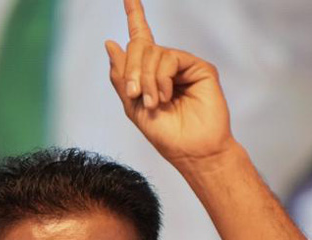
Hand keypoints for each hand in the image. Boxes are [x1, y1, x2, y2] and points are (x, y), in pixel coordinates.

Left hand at [104, 0, 233, 165]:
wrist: (192, 152)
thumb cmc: (166, 135)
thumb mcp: (133, 106)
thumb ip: (121, 77)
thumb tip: (110, 43)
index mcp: (151, 73)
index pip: (141, 38)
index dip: (135, 15)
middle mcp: (168, 66)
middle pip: (140, 46)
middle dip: (132, 69)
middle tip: (136, 94)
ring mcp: (185, 65)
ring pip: (154, 52)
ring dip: (147, 79)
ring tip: (154, 102)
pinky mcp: (200, 68)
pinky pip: (170, 58)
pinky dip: (162, 78)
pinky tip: (166, 97)